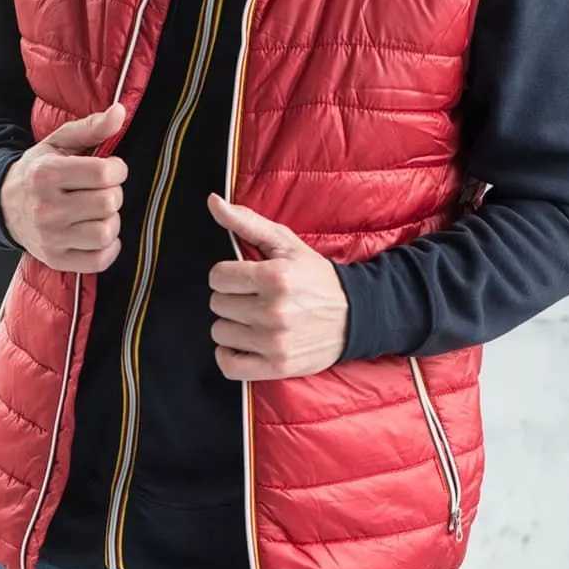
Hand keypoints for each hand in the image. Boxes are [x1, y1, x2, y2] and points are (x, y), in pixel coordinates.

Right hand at [0, 104, 128, 272]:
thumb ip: (92, 127)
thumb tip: (121, 112)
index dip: (117, 169)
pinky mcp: (56, 259)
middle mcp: (45, 209)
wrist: (4, 204)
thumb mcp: (60, 143)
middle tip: (101, 191)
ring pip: (106, 232)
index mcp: (47, 175)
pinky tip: (97, 232)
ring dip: (111, 220)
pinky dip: (108, 247)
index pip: (104, 174)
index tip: (110, 169)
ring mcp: (50, 238)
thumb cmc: (40, 170)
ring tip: (98, 211)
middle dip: (113, 194)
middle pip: (108, 203)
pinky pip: (100, 260)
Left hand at [207, 193, 347, 380]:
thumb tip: (213, 201)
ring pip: (220, 332)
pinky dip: (230, 354)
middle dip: (232, 298)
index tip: (244, 277)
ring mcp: (275, 342)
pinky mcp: (277, 366)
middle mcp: (274, 310)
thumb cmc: (315, 276)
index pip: (218, 276)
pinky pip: (229, 365)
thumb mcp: (285, 243)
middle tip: (254, 297)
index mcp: (275, 276)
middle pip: (218, 304)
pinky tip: (245, 342)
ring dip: (232, 325)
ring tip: (254, 319)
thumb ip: (246, 221)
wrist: (355, 315)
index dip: (228, 275)